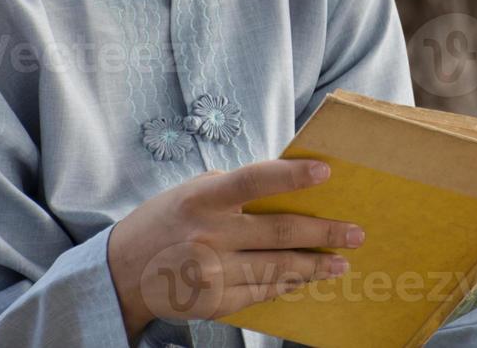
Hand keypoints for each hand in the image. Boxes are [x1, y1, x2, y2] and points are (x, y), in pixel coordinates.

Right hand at [107, 159, 363, 340]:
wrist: (122, 270)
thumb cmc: (168, 219)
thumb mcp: (195, 192)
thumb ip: (237, 190)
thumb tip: (293, 185)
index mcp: (203, 199)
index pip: (253, 181)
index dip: (290, 176)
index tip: (325, 173)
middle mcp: (207, 236)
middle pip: (277, 233)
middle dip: (323, 233)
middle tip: (354, 233)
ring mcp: (210, 274)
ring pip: (276, 269)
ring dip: (313, 266)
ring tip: (340, 262)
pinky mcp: (213, 303)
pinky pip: (261, 292)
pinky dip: (286, 284)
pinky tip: (304, 279)